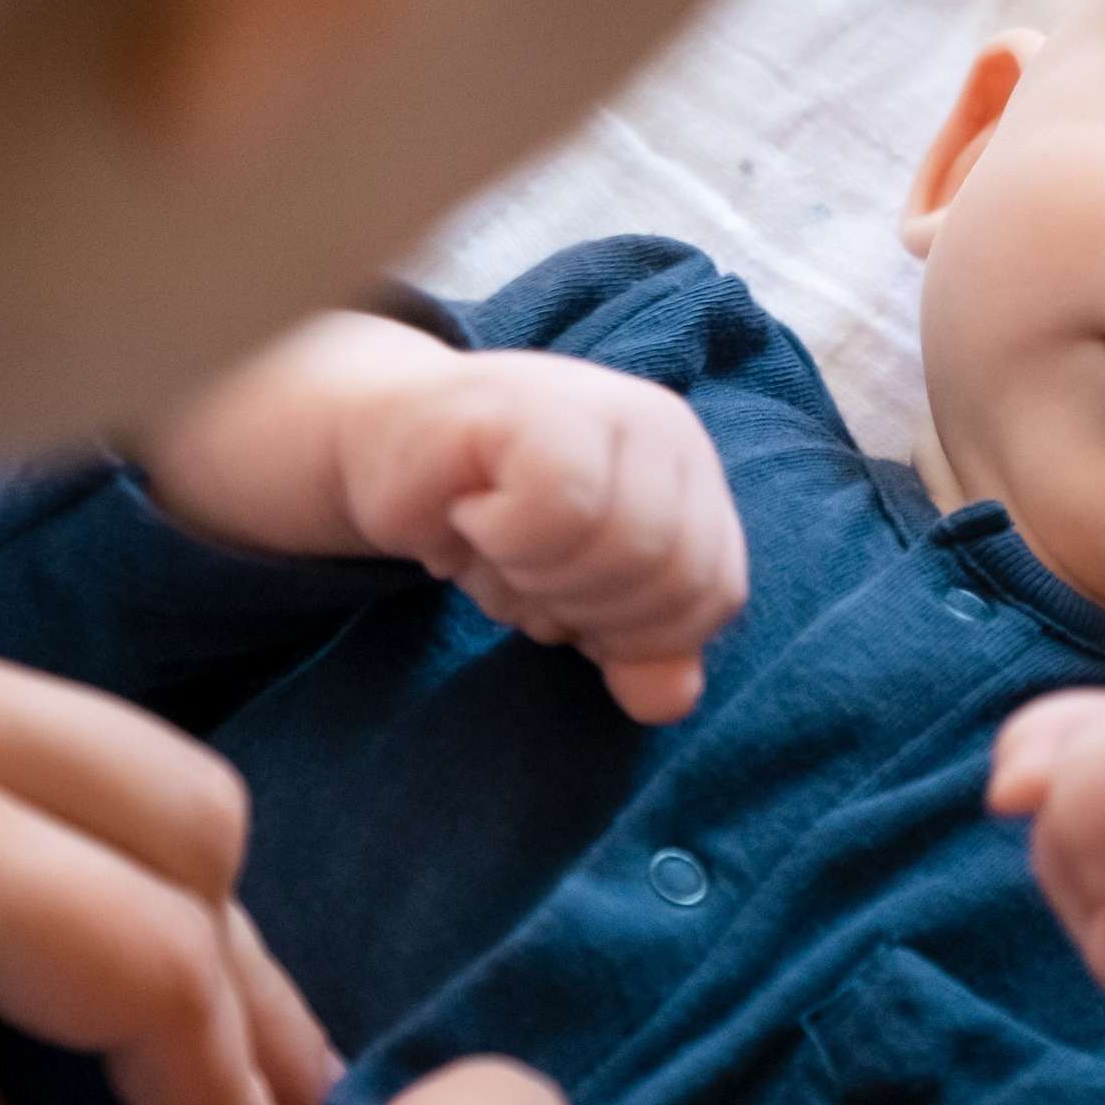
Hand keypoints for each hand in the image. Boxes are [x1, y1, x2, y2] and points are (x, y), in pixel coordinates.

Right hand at [148, 312, 748, 724]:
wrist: (391, 448)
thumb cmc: (497, 521)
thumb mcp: (583, 597)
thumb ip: (641, 649)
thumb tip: (670, 700)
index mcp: (691, 476)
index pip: (712, 593)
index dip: (638, 634)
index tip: (571, 608)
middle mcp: (663, 428)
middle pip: (668, 577)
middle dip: (585, 608)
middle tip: (523, 573)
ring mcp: (602, 405)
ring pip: (620, 547)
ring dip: (539, 576)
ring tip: (496, 540)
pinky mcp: (529, 404)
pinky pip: (554, 507)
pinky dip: (505, 536)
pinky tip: (472, 510)